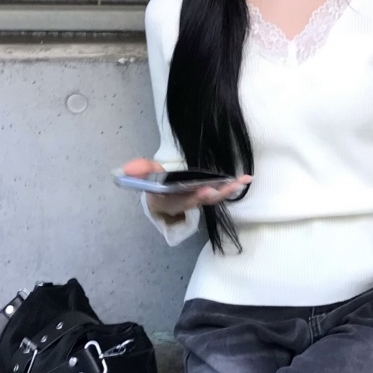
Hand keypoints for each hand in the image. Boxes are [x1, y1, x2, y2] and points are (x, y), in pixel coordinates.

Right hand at [122, 159, 251, 219]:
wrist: (160, 197)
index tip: (204, 191)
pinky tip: (246, 178)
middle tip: (228, 187)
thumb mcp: (144, 177)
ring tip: (243, 180)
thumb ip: (138, 171)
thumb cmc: (153, 185)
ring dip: (229, 190)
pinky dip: (232, 186)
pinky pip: (220, 192)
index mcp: (170, 200)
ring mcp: (198, 199)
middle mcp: (186, 202)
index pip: (182, 200)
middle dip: (215, 194)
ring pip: (214, 198)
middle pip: (202, 200)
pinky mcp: (207, 194)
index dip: (193, 196)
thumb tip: (126, 170)